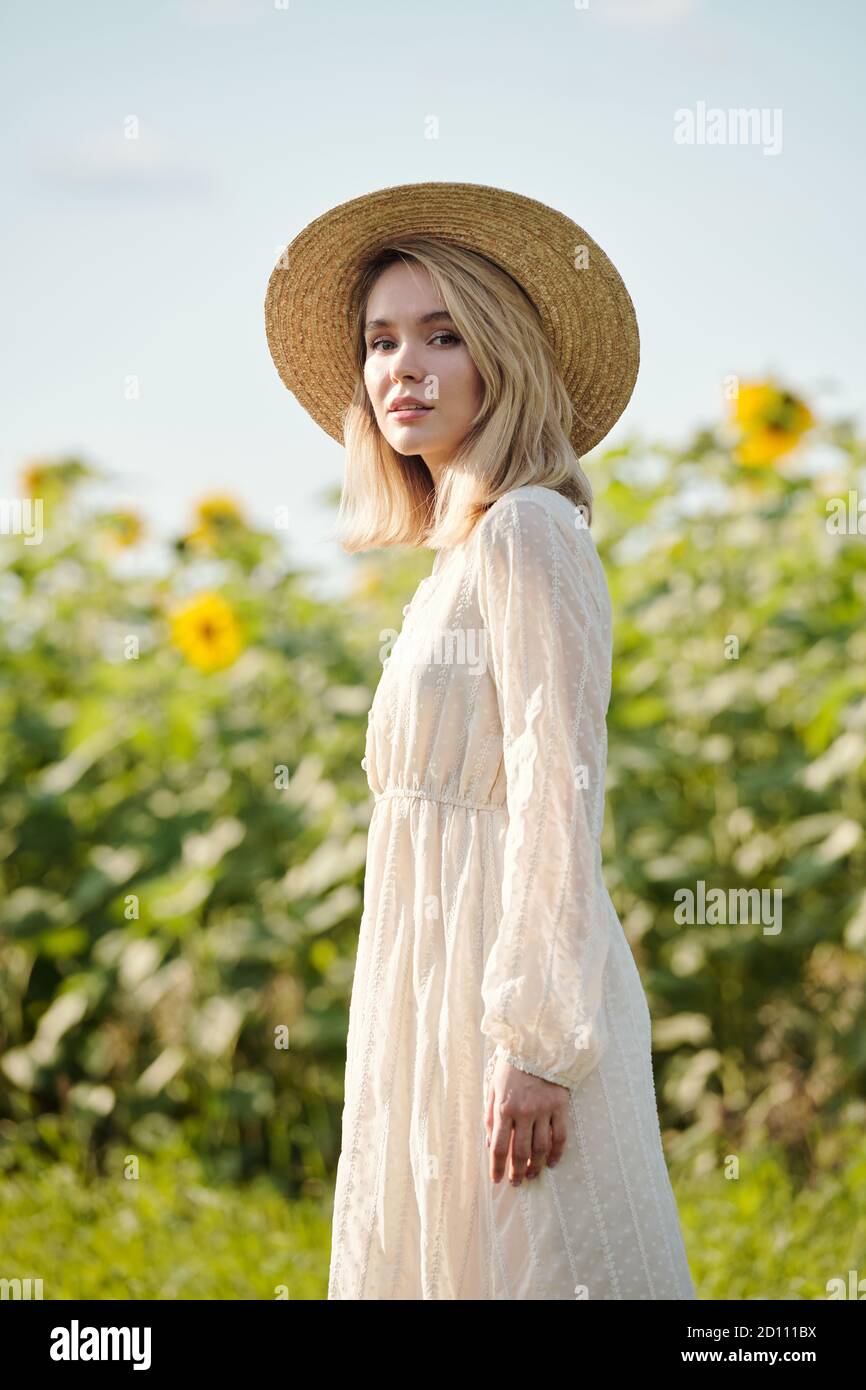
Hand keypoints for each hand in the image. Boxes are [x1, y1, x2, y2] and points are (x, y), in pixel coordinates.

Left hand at [485, 1053, 568, 1185]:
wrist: (536, 1046)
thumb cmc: (511, 1067)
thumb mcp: (493, 1088)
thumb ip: (490, 1117)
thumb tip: (490, 1144)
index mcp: (504, 1108)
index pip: (499, 1146)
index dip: (497, 1167)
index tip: (497, 1180)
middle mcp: (524, 1112)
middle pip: (521, 1152)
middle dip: (517, 1171)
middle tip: (516, 1183)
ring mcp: (544, 1110)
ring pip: (541, 1148)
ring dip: (536, 1166)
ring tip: (531, 1174)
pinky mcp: (560, 1107)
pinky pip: (560, 1136)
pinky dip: (557, 1153)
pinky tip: (552, 1162)